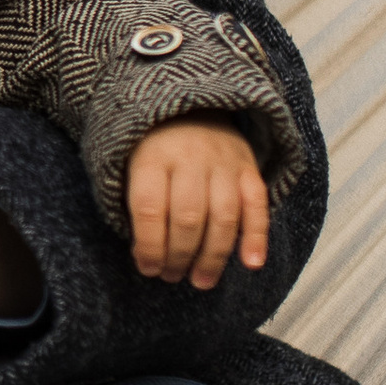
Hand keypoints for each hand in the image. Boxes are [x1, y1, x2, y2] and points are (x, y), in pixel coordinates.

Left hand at [126, 119, 268, 288]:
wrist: (188, 104)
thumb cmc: (151, 148)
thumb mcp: (128, 165)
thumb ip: (136, 205)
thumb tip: (146, 257)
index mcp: (151, 157)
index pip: (151, 208)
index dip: (150, 245)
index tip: (148, 269)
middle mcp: (189, 157)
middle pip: (189, 217)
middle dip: (180, 256)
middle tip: (172, 277)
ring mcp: (223, 162)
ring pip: (223, 217)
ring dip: (213, 256)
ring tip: (201, 281)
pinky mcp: (248, 167)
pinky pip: (257, 205)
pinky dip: (257, 236)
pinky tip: (251, 264)